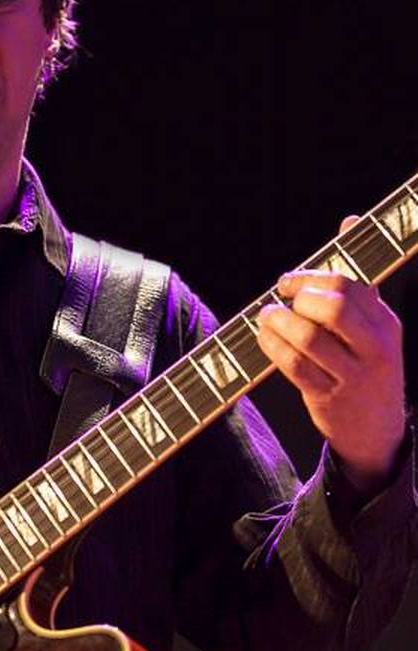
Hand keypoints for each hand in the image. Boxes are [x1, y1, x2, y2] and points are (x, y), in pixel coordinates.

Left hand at [256, 215, 406, 495]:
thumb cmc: (365, 363)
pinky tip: (265, 338)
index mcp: (385, 323)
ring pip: (308, 339)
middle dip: (298, 298)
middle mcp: (375, 349)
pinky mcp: (329, 398)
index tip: (289, 283)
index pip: (348, 285)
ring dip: (278, 323)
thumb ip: (356, 278)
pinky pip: (293, 365)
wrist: (377, 430)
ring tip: (268, 318)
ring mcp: (354, 376)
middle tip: (282, 300)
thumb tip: (349, 221)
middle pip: (331, 309)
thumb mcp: (371, 323)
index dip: (309, 277)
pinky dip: (271, 347)